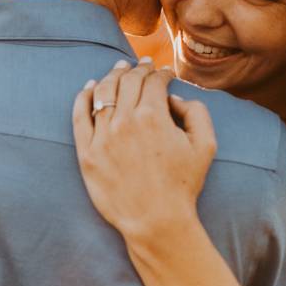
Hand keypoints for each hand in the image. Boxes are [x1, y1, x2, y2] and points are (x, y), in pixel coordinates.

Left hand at [72, 60, 216, 238]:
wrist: (156, 221)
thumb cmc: (183, 185)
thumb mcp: (206, 145)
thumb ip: (197, 111)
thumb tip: (173, 98)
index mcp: (154, 115)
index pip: (153, 81)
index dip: (160, 72)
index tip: (163, 73)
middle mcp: (125, 121)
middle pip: (128, 82)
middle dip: (137, 69)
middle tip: (141, 65)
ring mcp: (103, 136)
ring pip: (102, 93)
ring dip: (111, 76)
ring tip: (118, 70)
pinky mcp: (86, 153)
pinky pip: (79, 116)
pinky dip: (83, 97)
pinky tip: (88, 87)